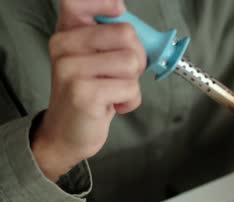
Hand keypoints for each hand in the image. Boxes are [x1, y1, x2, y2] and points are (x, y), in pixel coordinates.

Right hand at [32, 0, 144, 181]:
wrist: (67, 133)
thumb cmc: (90, 93)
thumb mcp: (98, 59)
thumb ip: (114, 39)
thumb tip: (145, 34)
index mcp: (68, 32)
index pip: (78, 1)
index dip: (105, 3)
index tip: (118, 10)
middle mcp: (64, 46)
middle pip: (127, 34)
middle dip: (136, 57)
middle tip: (120, 75)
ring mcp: (70, 69)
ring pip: (131, 62)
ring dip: (133, 82)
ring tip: (114, 91)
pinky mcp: (83, 93)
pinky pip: (130, 88)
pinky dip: (131, 100)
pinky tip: (113, 106)